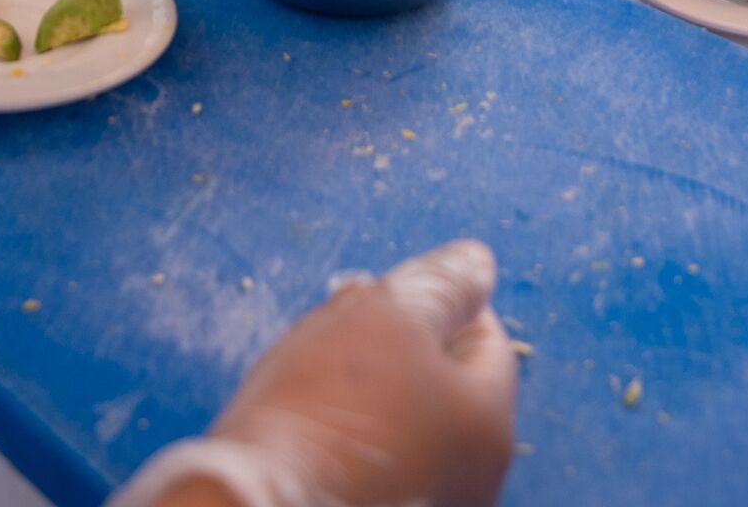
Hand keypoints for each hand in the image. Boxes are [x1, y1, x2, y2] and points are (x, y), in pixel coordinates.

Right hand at [113, 242, 515, 506]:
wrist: (258, 506)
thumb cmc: (325, 412)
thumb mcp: (388, 317)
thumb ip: (442, 286)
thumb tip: (477, 264)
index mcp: (489, 426)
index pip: (487, 341)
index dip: (442, 302)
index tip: (389, 292)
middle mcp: (474, 481)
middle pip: (446, 386)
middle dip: (400, 343)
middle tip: (345, 325)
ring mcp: (429, 505)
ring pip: (408, 424)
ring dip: (372, 391)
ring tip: (314, 374)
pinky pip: (378, 463)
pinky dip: (353, 438)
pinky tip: (309, 427)